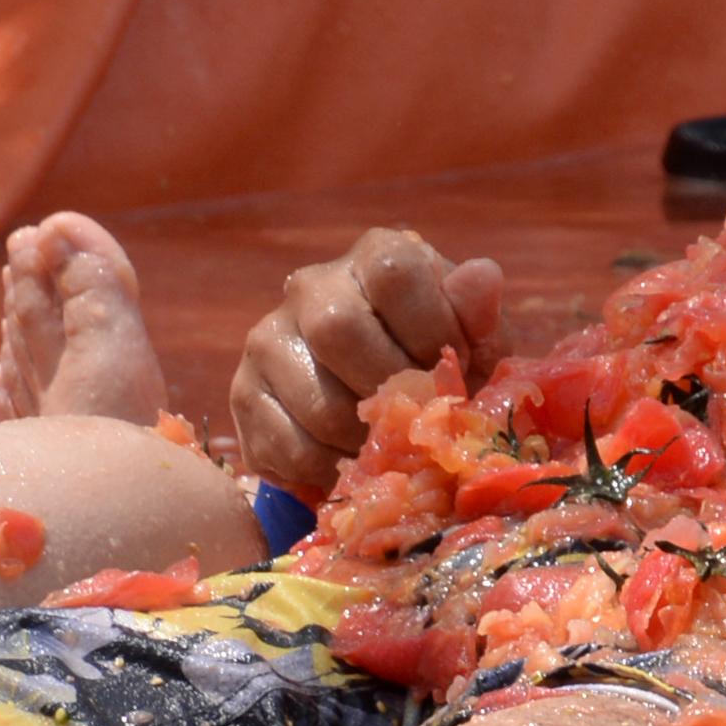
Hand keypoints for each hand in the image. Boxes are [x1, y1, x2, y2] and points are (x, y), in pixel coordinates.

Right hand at [229, 228, 503, 495]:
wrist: (385, 401)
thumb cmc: (441, 358)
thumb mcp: (475, 337)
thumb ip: (476, 311)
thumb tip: (481, 276)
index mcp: (377, 255)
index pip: (394, 273)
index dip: (431, 327)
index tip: (456, 364)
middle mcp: (312, 285)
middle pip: (339, 330)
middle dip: (391, 387)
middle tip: (419, 414)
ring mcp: (269, 338)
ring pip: (314, 398)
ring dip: (365, 438)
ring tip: (391, 445)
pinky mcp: (245, 393)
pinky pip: (287, 445)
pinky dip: (330, 469)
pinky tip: (353, 463)